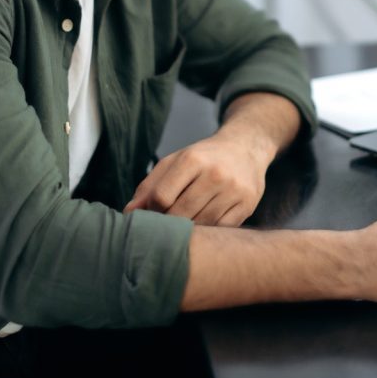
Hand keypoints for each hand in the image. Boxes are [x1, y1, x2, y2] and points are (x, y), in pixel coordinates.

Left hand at [124, 130, 273, 226]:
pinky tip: (206, 224)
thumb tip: (128, 213)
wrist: (246, 146)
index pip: (161, 197)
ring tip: (186, 223)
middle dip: (169, 223)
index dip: (152, 211)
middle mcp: (215, 174)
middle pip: (180, 214)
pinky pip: (221, 230)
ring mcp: (233, 190)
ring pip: (201, 224)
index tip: (152, 214)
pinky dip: (210, 231)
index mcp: (192, 159)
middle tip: (166, 225)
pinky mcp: (247, 204)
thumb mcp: (175, 162)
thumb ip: (150, 186)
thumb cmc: (203, 157)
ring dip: (190, 229)